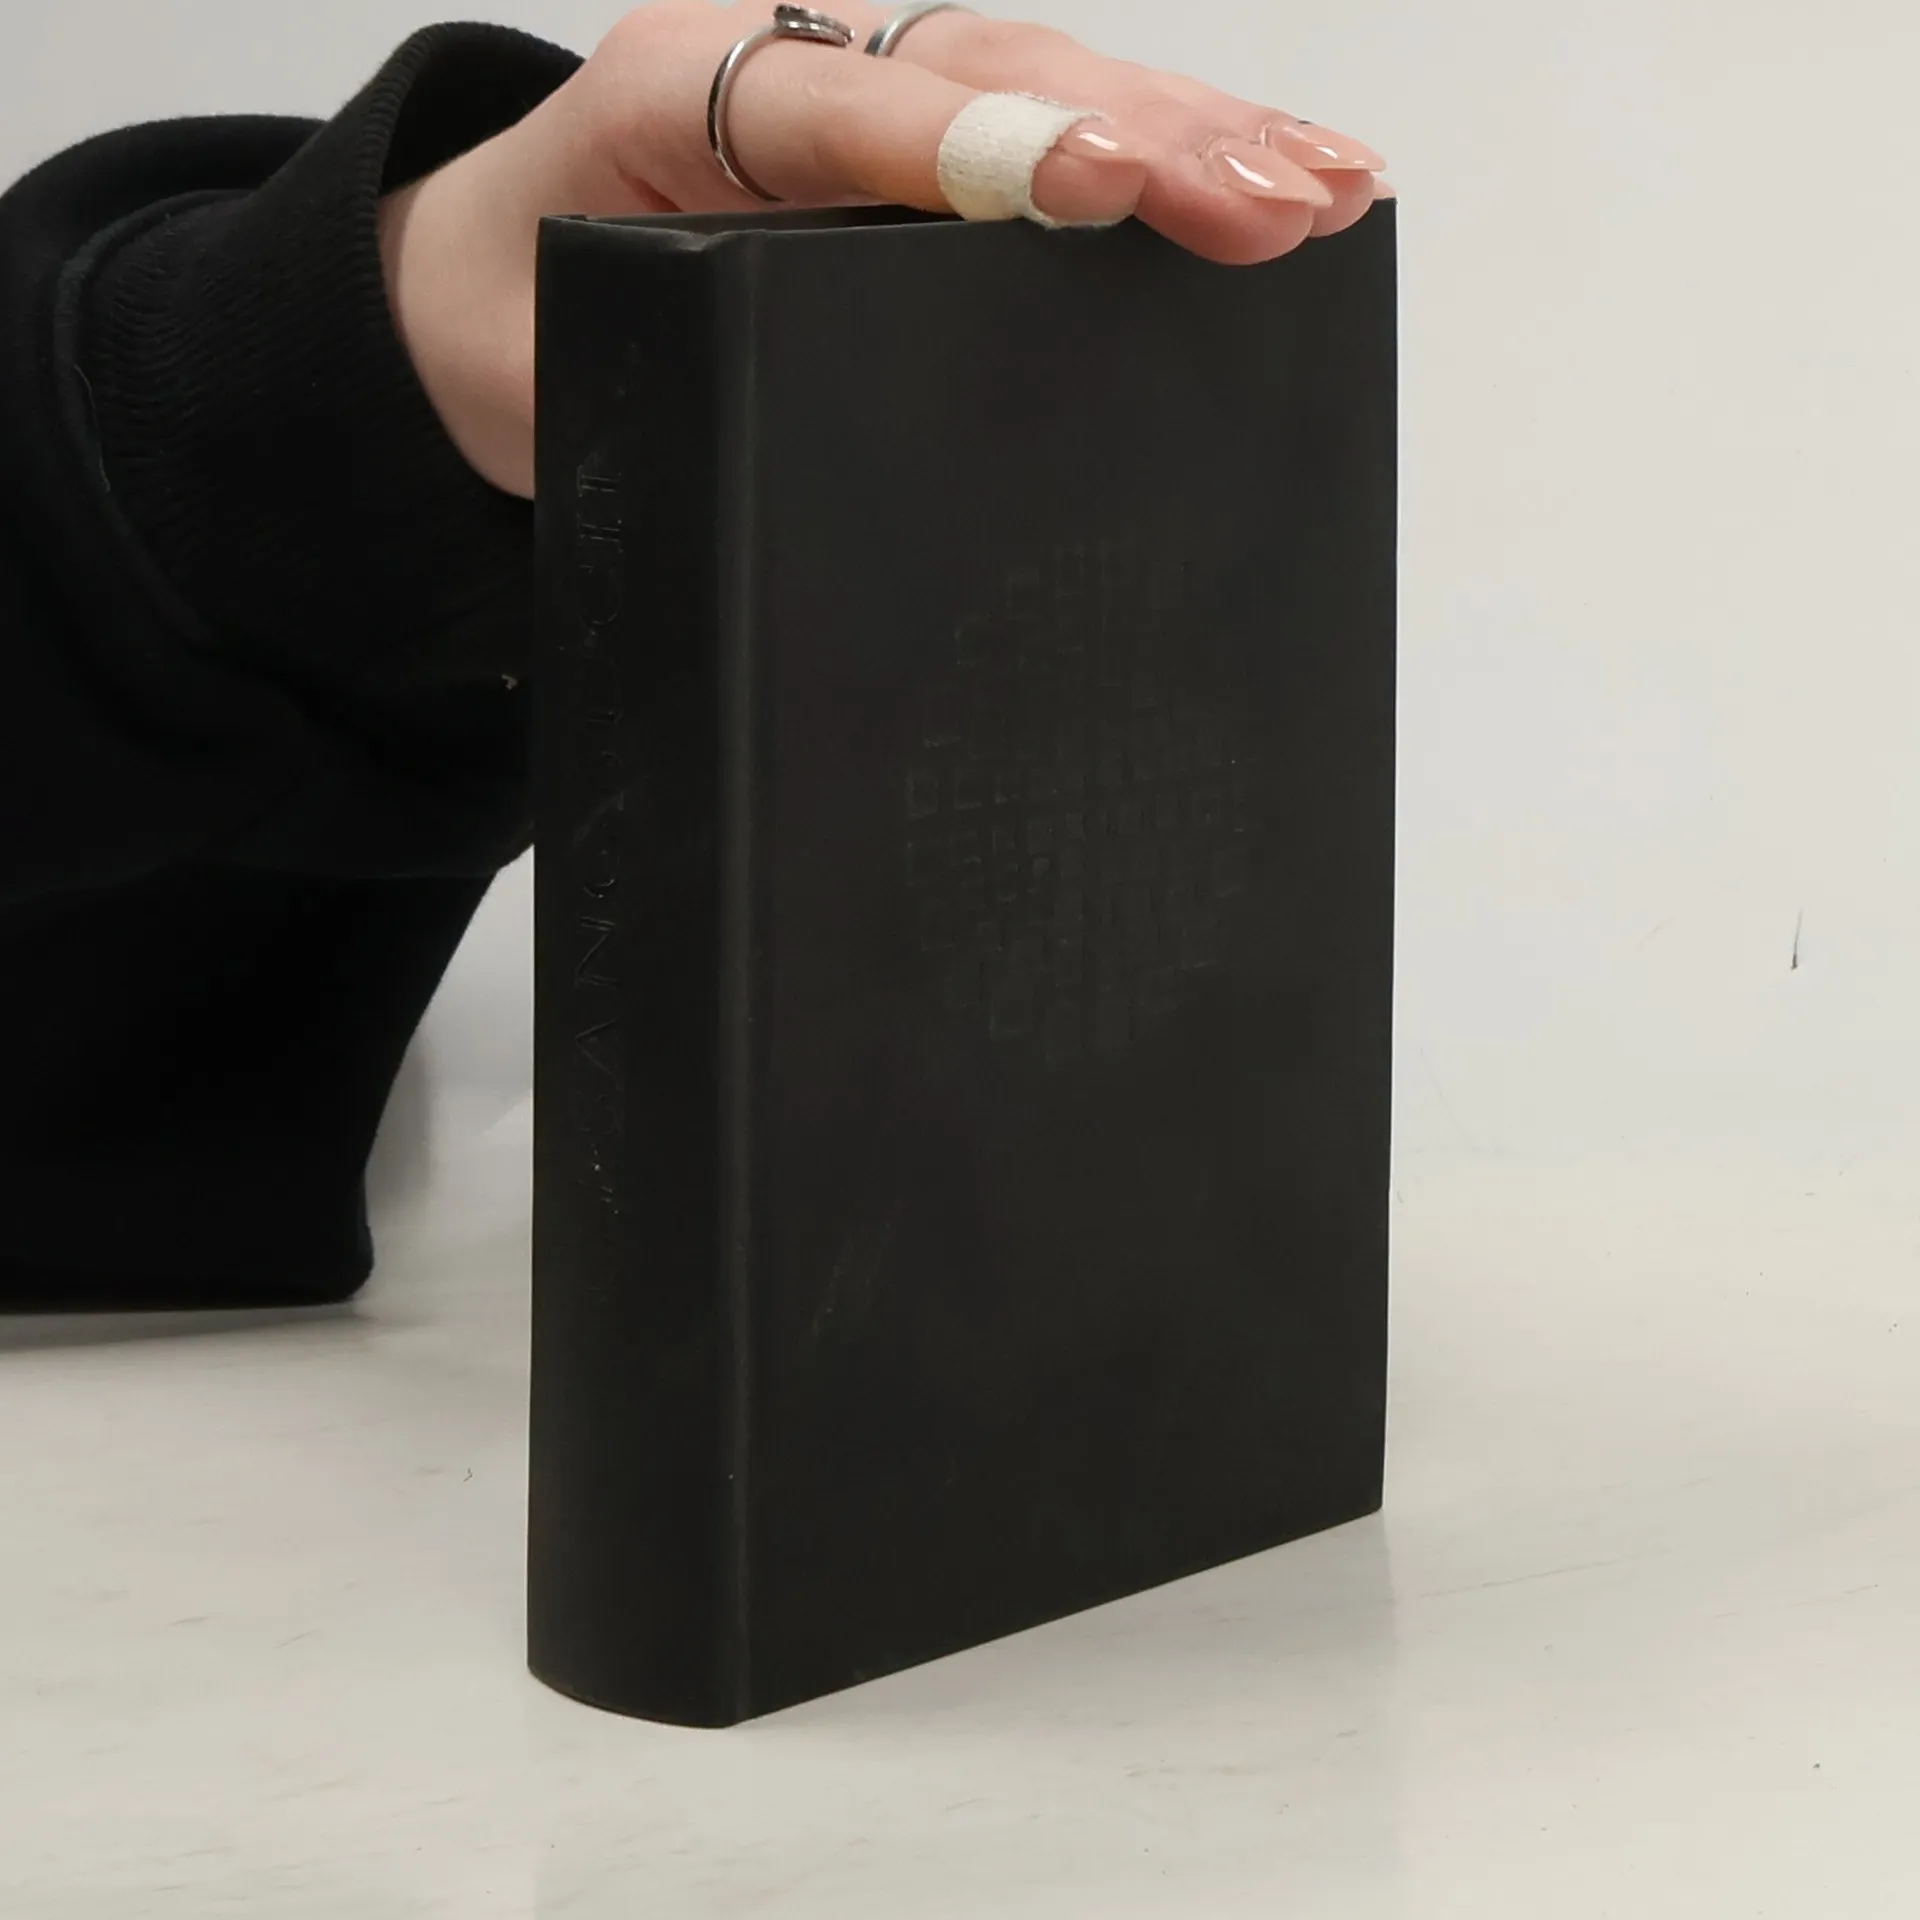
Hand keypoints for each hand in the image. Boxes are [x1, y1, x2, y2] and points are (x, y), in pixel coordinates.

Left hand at [380, 2, 1388, 496]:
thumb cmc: (528, 321)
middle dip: (1145, 135)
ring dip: (1198, 137)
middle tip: (1272, 202)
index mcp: (678, 95)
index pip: (843, 107)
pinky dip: (1169, 163)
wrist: (481, 299)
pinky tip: (1276, 185)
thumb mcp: (556, 368)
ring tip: (1326, 186)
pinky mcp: (923, 152)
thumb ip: (661, 381)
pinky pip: (1053, 136)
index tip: (1095, 183)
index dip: (977, 143)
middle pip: (989, 77)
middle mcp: (794, 71)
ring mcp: (871, 100)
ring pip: (1051, 88)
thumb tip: (818, 459)